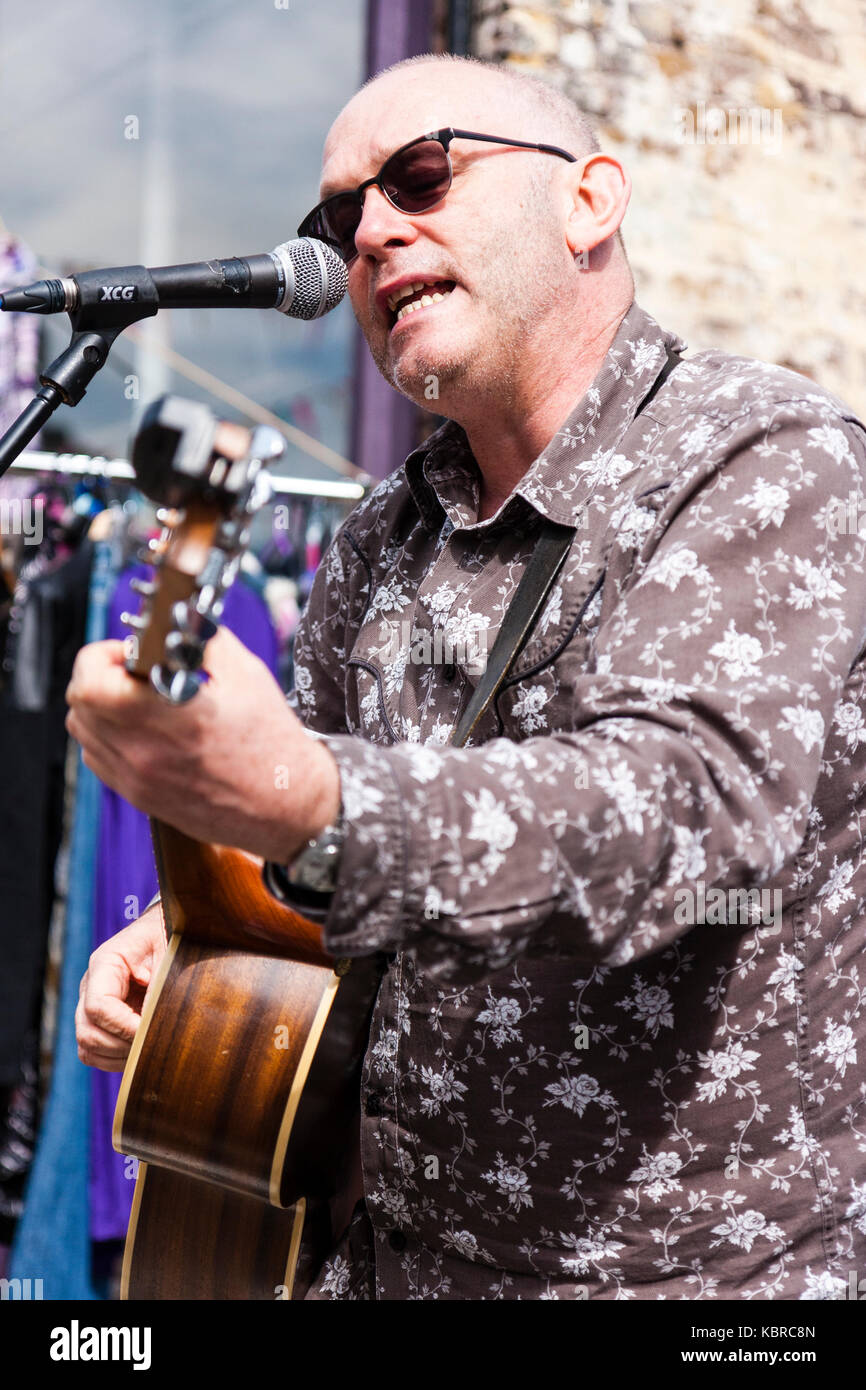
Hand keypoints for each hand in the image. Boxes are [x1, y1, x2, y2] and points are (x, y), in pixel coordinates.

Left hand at [65, 626, 340, 862]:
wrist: (287, 803)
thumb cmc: (272, 744)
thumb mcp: (246, 674)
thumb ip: (203, 639)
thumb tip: (179, 618)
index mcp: (167, 717)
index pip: (91, 681)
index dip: (104, 656)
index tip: (130, 652)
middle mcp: (144, 752)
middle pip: (79, 703)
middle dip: (99, 676)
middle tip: (132, 669)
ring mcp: (138, 779)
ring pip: (83, 731)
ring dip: (99, 706)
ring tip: (135, 698)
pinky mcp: (140, 796)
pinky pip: (98, 758)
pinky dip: (106, 736)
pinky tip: (139, 728)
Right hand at [76, 902, 166, 1071]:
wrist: (164, 930)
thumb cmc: (167, 937)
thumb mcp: (168, 954)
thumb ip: (158, 987)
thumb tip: (148, 1026)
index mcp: (105, 964)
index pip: (97, 1006)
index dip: (123, 1027)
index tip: (149, 1031)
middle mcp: (91, 986)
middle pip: (87, 1032)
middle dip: (121, 1046)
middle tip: (152, 1045)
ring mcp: (91, 1005)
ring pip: (87, 1048)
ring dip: (118, 1057)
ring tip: (148, 1049)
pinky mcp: (100, 1020)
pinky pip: (95, 1053)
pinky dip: (116, 1060)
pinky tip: (141, 1051)